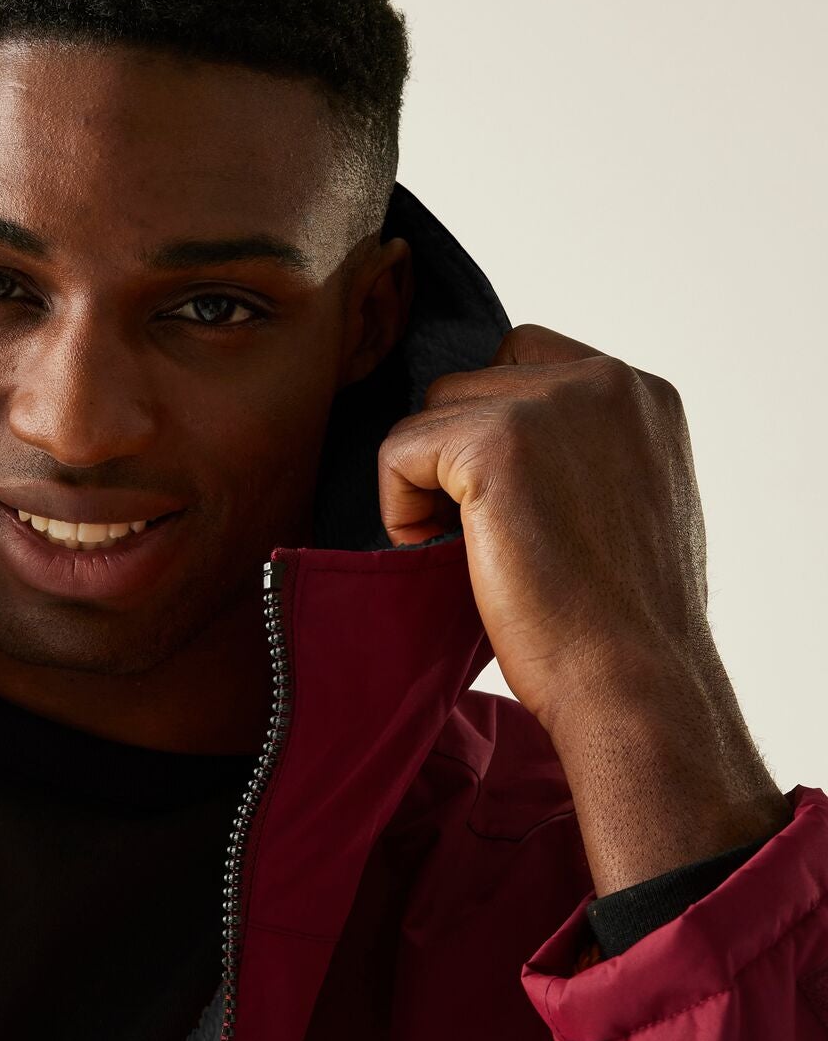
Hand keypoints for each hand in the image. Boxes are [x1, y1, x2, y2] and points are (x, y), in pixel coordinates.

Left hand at [376, 323, 789, 896]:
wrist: (630, 679)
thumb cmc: (621, 622)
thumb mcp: (626, 507)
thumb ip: (583, 456)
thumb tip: (517, 453)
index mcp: (642, 395)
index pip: (525, 361)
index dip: (488, 429)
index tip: (503, 505)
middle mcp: (604, 382)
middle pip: (470, 382)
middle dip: (454, 454)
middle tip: (478, 534)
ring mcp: (552, 405)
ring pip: (430, 413)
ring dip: (427, 482)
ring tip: (467, 550)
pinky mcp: (497, 442)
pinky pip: (398, 450)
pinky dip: (399, 507)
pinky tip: (440, 553)